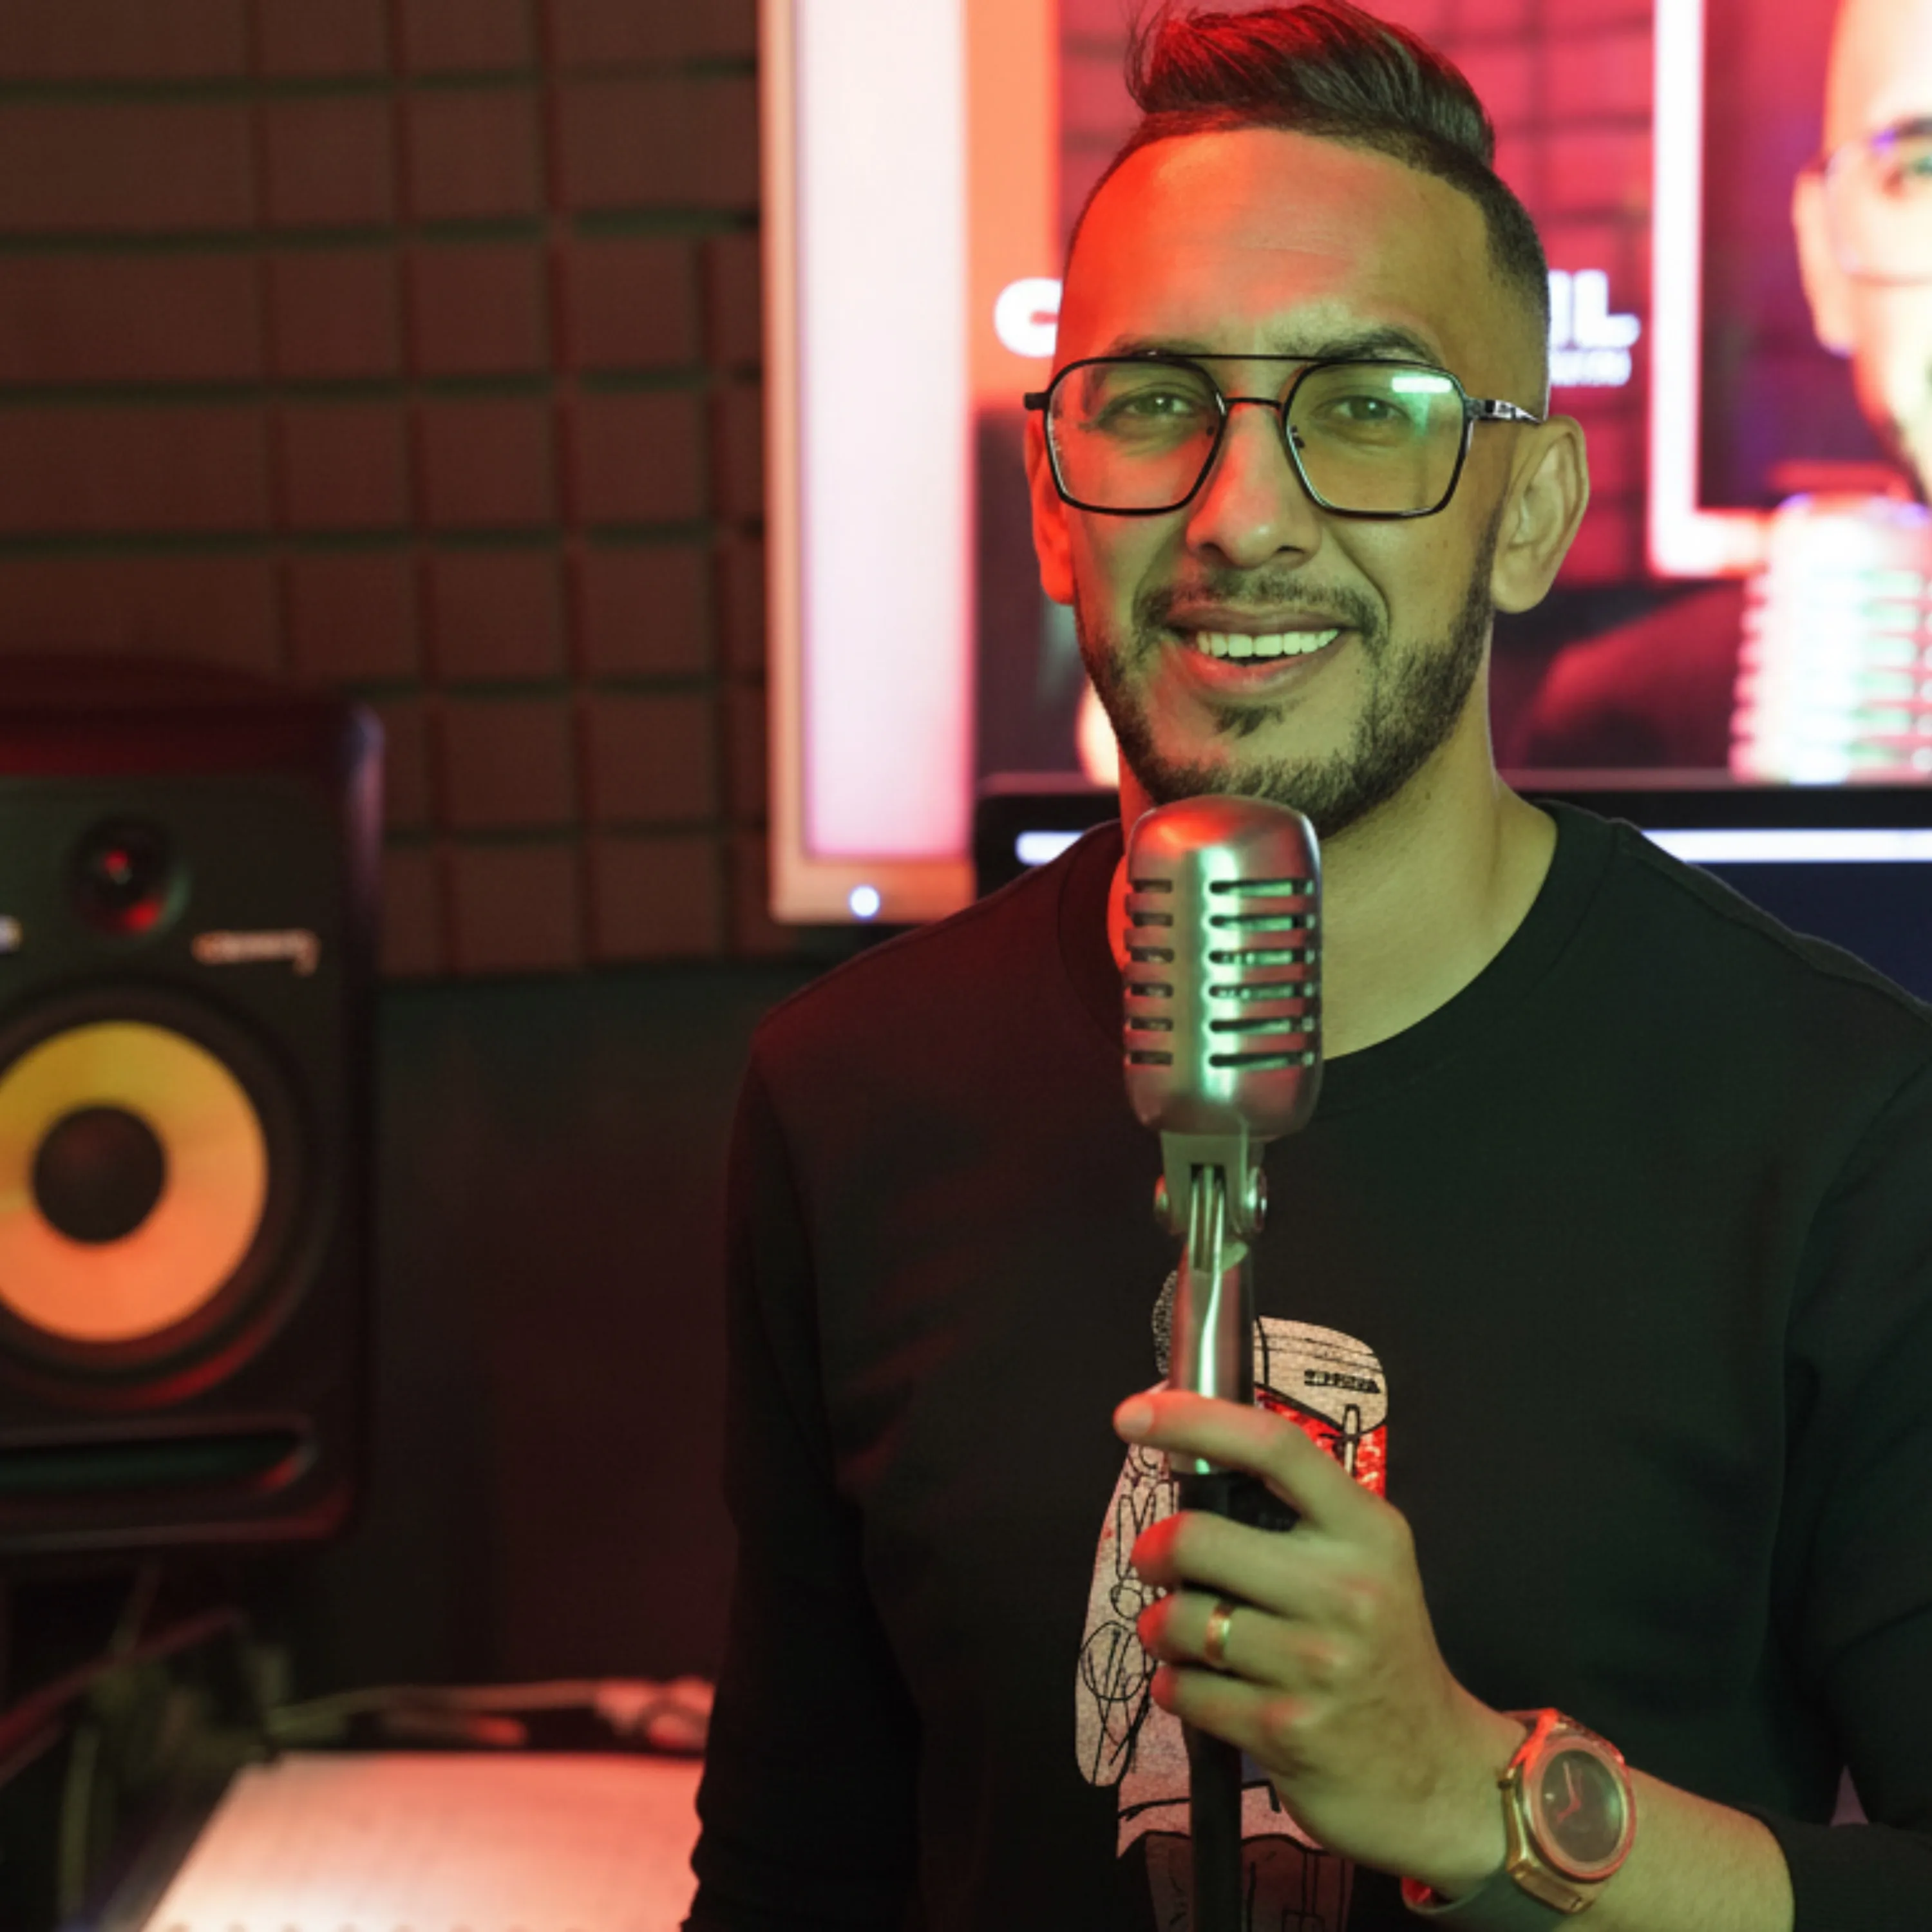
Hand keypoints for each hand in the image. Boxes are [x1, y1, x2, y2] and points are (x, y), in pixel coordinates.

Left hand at [1116, 1387, 1522, 1893]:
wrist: (1436, 1774)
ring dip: (1162, 1628)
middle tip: (1158, 1566)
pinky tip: (1204, 1689)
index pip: (1274, 1446)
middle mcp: (1346, 1589)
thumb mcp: (1366, 1563)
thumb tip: (1190, 1458)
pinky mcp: (1285, 1729)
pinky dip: (1175, 1687)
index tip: (1133, 1414)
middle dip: (1155, 1552)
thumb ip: (1294, 1513)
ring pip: (1179, 1618)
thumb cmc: (1380, 1653)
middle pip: (1198, 1537)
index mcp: (1366, 1530)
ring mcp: (1317, 1663)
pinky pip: (1183, 1689)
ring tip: (1188, 1638)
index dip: (1194, 1420)